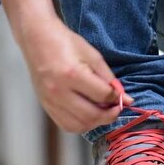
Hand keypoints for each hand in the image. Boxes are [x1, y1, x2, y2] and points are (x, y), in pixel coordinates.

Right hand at [0, 0, 132, 132]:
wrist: (37, 39)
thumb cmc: (65, 43)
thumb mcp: (93, 56)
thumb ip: (110, 79)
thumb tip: (126, 99)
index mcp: (72, 74)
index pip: (103, 95)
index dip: (117, 98)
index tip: (124, 98)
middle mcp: (59, 91)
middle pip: (92, 116)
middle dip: (110, 115)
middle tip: (116, 108)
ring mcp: (50, 101)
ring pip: (79, 125)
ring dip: (96, 122)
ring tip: (103, 112)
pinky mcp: (45, 106)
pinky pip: (67, 125)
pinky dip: (81, 124)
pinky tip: (88, 114)